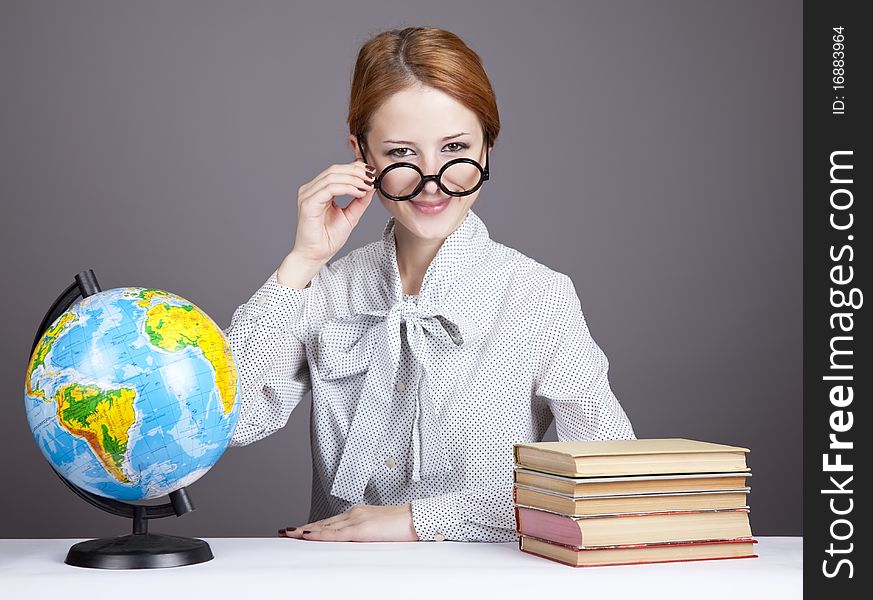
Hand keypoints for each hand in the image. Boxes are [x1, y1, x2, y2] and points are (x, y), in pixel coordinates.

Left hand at [279, 503, 418, 541]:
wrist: (418, 519)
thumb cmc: (404, 526)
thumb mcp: (380, 529)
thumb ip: (366, 534)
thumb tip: (357, 543)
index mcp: (359, 514)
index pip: (330, 521)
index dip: (313, 526)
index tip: (299, 529)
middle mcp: (354, 514)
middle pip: (323, 523)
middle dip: (303, 528)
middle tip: (286, 531)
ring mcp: (356, 519)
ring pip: (324, 527)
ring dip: (305, 530)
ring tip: (289, 534)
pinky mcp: (361, 529)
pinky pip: (335, 534)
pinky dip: (319, 535)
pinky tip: (307, 536)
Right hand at [292, 160, 376, 264]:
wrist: (316, 256)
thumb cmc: (328, 238)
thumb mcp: (350, 215)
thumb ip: (359, 201)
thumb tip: (370, 186)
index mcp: (318, 190)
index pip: (336, 171)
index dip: (354, 168)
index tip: (371, 172)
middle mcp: (310, 190)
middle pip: (334, 170)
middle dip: (355, 171)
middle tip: (371, 177)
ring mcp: (307, 195)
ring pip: (332, 177)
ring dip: (353, 179)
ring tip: (367, 185)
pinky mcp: (308, 203)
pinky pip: (329, 189)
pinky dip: (346, 188)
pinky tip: (358, 192)